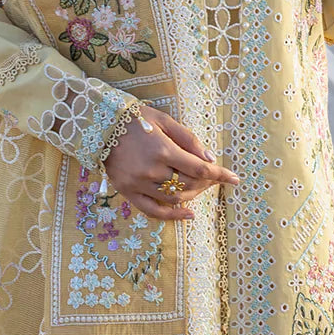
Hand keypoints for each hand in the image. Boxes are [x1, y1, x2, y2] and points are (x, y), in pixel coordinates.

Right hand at [102, 105, 239, 221]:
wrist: (98, 125)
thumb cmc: (134, 119)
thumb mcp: (164, 120)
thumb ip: (188, 139)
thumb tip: (209, 158)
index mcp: (162, 150)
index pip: (200, 169)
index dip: (220, 175)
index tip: (235, 179)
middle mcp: (151, 171)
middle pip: (189, 185)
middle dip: (207, 183)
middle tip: (214, 177)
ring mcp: (138, 184)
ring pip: (174, 198)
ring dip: (193, 195)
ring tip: (200, 187)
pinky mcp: (127, 192)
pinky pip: (153, 211)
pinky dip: (172, 216)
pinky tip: (188, 214)